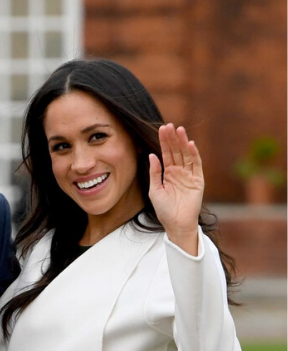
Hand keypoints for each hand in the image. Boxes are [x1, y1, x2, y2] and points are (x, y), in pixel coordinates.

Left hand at [148, 124, 203, 254]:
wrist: (176, 224)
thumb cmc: (164, 209)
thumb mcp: (155, 189)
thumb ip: (155, 172)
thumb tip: (152, 155)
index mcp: (169, 173)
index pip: (167, 154)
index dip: (164, 142)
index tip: (161, 129)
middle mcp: (180, 172)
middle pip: (176, 151)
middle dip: (173, 139)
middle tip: (169, 125)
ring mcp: (189, 175)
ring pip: (186, 155)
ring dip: (183, 143)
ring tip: (179, 130)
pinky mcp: (198, 181)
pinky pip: (196, 165)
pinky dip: (194, 155)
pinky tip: (190, 145)